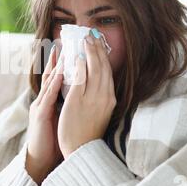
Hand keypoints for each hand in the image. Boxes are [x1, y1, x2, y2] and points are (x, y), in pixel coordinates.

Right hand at [26, 44, 63, 184]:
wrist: (42, 157)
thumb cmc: (52, 137)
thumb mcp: (58, 115)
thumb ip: (64, 101)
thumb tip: (75, 89)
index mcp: (48, 100)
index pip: (56, 77)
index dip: (61, 63)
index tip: (68, 48)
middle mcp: (43, 99)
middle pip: (50, 75)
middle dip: (56, 59)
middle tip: (62, 42)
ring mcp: (40, 106)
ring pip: (49, 82)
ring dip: (56, 66)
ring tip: (63, 52)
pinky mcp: (40, 115)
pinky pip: (49, 96)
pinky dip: (55, 83)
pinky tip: (61, 74)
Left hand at [58, 30, 116, 158]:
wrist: (81, 150)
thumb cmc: (88, 131)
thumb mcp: (100, 110)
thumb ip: (100, 95)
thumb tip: (96, 79)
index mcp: (110, 98)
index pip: (108, 72)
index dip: (103, 56)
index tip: (99, 43)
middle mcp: (104, 96)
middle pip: (103, 67)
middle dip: (97, 49)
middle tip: (91, 35)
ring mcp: (92, 98)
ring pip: (93, 69)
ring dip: (89, 52)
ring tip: (84, 40)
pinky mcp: (78, 101)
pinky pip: (79, 79)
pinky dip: (79, 65)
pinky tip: (76, 56)